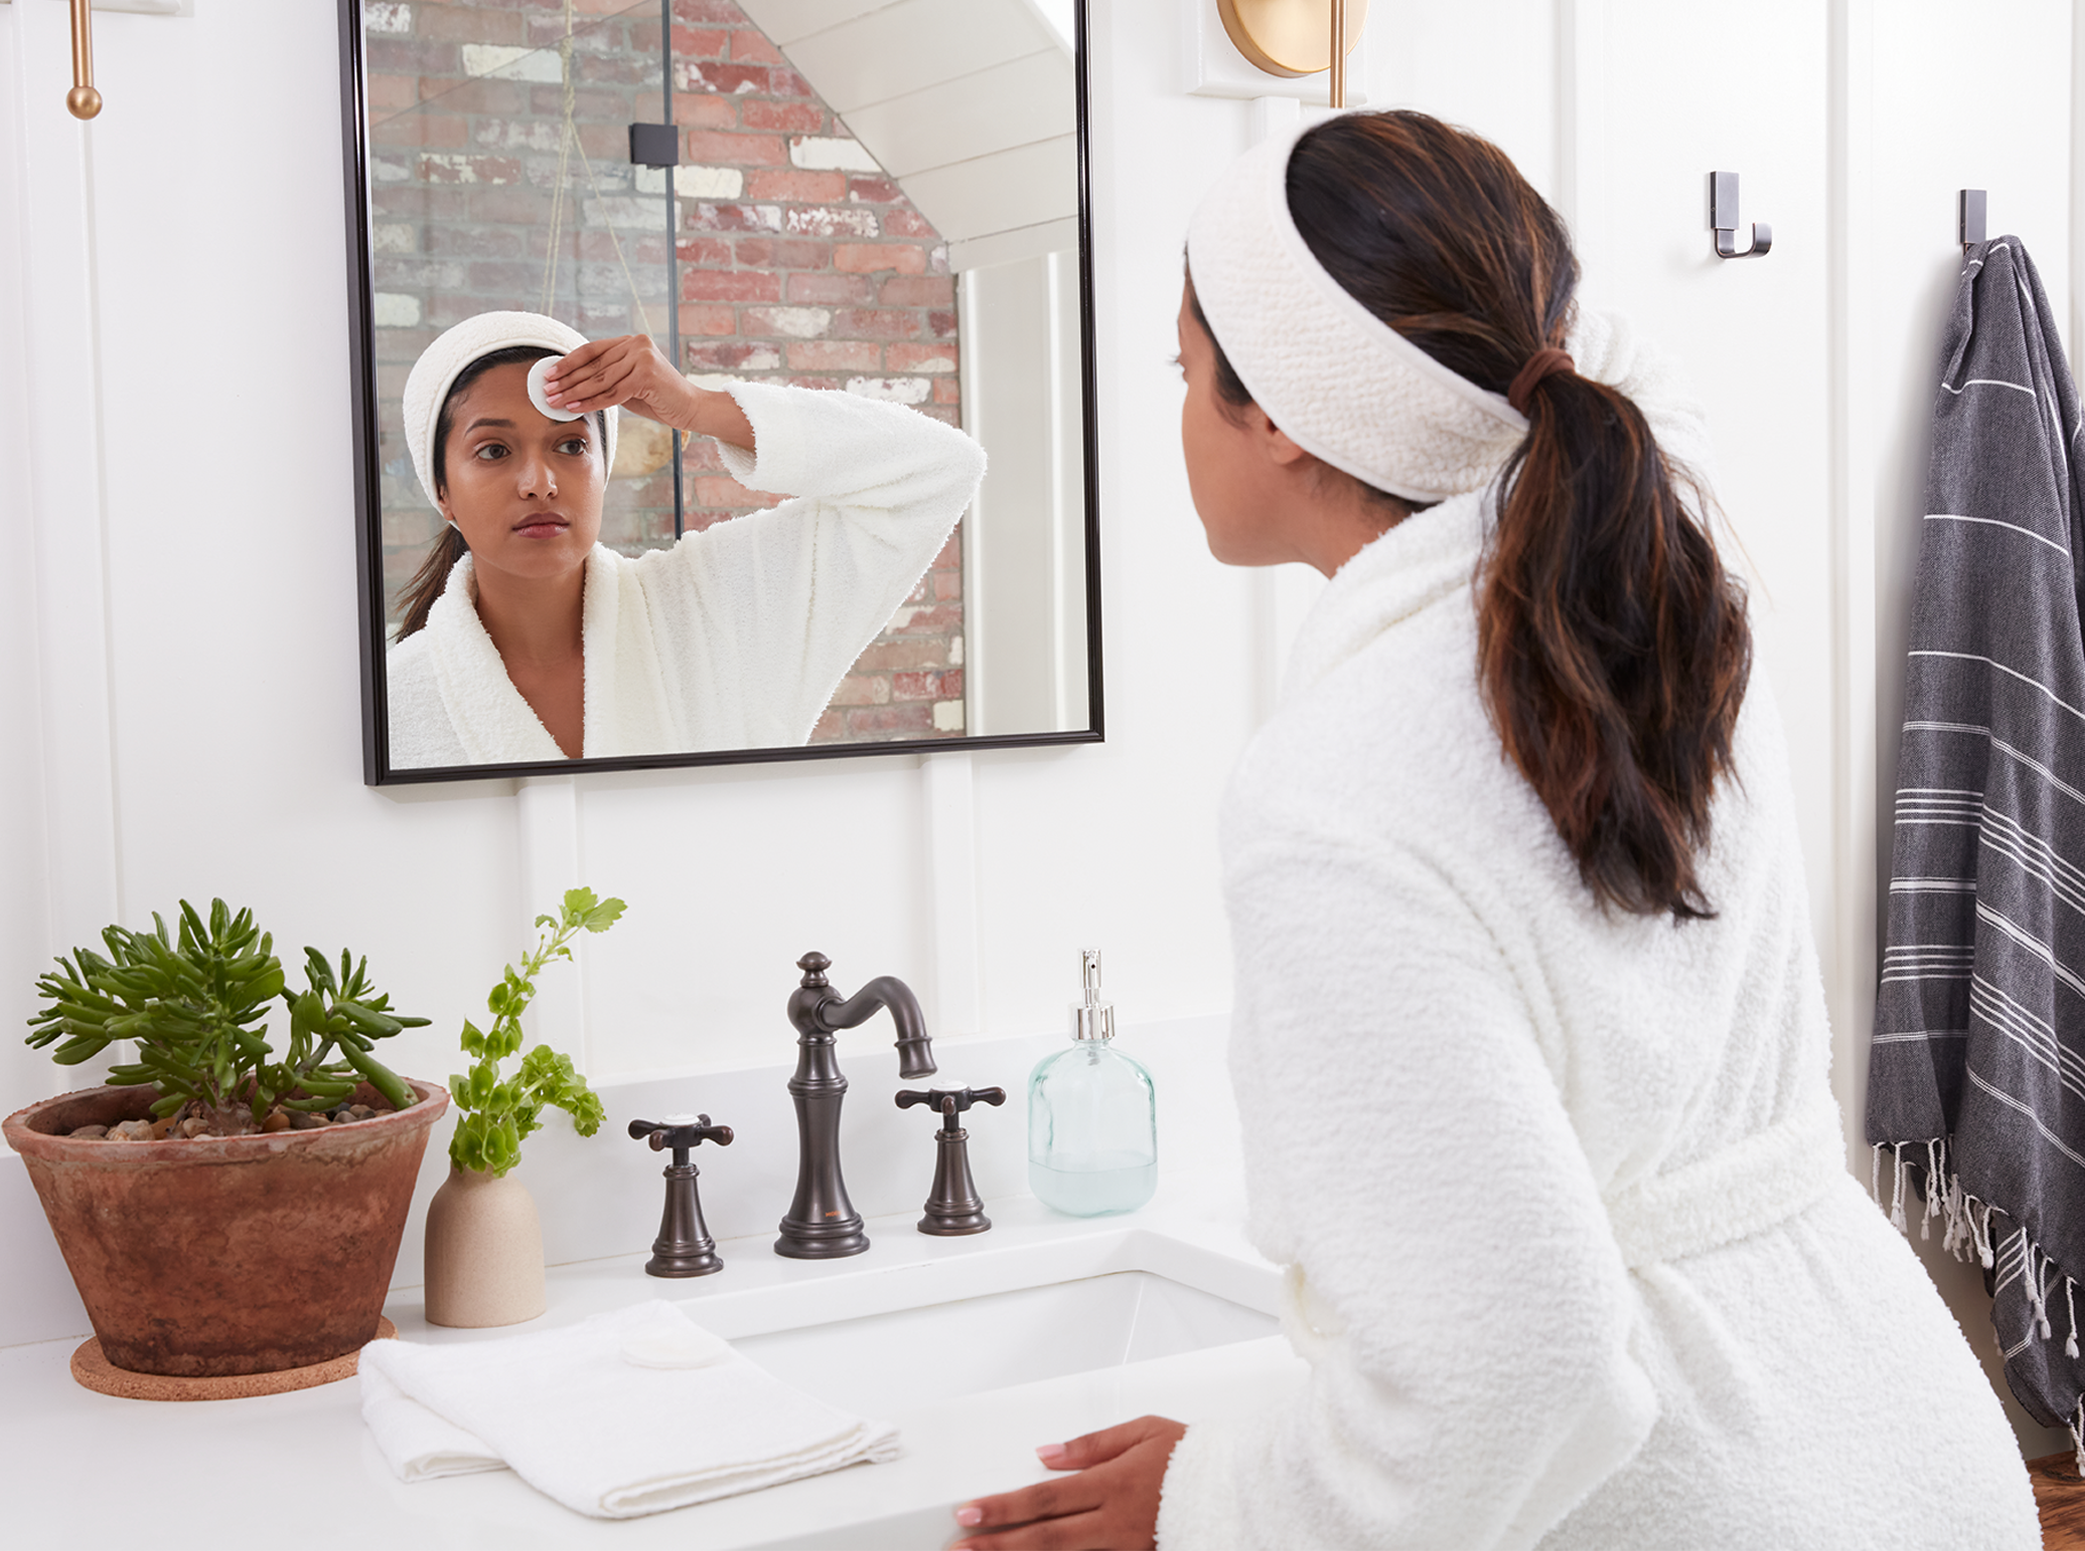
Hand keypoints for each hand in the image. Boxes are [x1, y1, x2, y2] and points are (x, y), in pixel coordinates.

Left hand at [541, 336, 753, 448]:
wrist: (691, 408)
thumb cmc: (659, 399)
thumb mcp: (629, 383)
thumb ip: (608, 377)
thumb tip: (572, 383)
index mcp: (631, 342)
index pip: (592, 350)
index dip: (568, 362)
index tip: (549, 374)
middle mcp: (636, 344)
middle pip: (593, 365)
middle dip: (566, 380)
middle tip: (546, 391)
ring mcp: (643, 358)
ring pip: (600, 380)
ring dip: (574, 392)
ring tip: (556, 401)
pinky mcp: (647, 376)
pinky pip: (613, 393)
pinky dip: (592, 402)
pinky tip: (575, 407)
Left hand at [951, 1415, 1187, 1550]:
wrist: (1239, 1489)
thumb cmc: (1193, 1457)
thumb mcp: (1143, 1430)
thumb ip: (1091, 1444)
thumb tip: (1048, 1452)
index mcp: (1113, 1483)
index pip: (1045, 1497)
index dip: (1004, 1507)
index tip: (970, 1511)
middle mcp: (1116, 1522)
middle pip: (1045, 1537)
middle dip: (998, 1544)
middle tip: (960, 1546)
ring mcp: (1125, 1548)